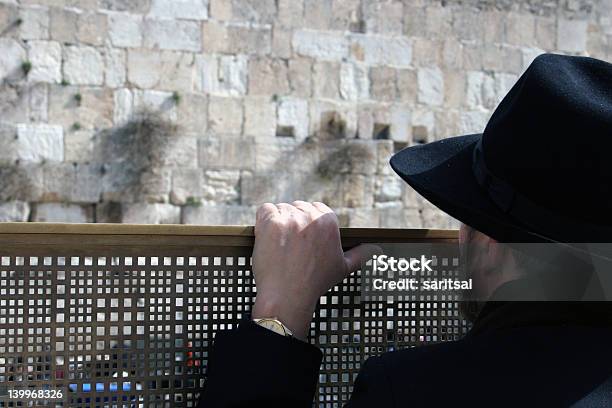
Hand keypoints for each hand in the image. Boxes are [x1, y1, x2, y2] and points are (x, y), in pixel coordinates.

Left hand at [251, 201, 375, 339]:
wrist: (287, 296)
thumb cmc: (315, 283)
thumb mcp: (343, 268)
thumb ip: (361, 254)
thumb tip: (376, 249)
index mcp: (328, 221)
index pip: (317, 208)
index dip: (308, 224)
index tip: (304, 239)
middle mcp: (309, 216)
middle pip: (298, 207)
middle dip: (294, 223)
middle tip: (291, 247)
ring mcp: (288, 218)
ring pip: (281, 209)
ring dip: (278, 223)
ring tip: (280, 246)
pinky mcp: (269, 223)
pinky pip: (265, 210)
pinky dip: (263, 221)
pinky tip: (268, 237)